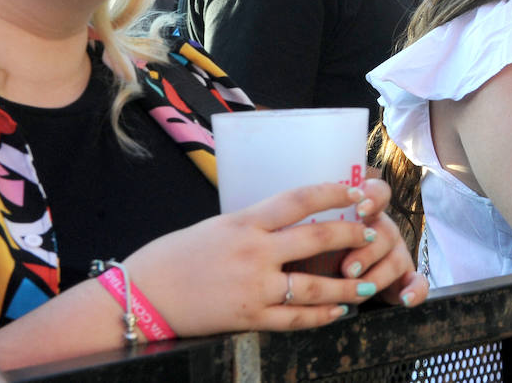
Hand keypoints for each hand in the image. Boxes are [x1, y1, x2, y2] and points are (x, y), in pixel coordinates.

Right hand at [125, 180, 426, 337]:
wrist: (138, 297)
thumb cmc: (174, 256)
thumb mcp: (217, 226)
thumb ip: (254, 225)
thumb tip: (288, 220)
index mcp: (244, 222)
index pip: (299, 199)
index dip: (334, 193)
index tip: (358, 192)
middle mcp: (253, 252)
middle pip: (316, 239)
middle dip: (351, 236)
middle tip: (373, 234)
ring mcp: (253, 287)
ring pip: (313, 286)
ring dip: (346, 285)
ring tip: (368, 284)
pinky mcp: (248, 318)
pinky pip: (294, 319)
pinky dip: (320, 316)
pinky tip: (337, 312)